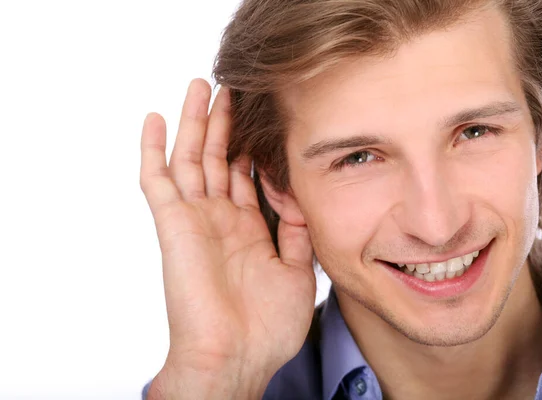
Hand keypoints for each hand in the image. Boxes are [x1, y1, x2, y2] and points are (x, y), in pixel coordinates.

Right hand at [140, 79, 316, 397]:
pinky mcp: (173, 223)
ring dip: (194, 123)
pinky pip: (157, 180)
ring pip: (191, 159)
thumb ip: (295, 229)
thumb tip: (296, 192)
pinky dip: (153, 150)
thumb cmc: (266, 327)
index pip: (247, 175)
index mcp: (248, 229)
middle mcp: (220, 219)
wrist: (236, 357)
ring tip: (201, 87)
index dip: (252, 145)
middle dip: (224, 123)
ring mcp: (195, 219)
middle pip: (219, 159)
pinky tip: (157, 119)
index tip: (262, 115)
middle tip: (229, 88)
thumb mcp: (297, 270)